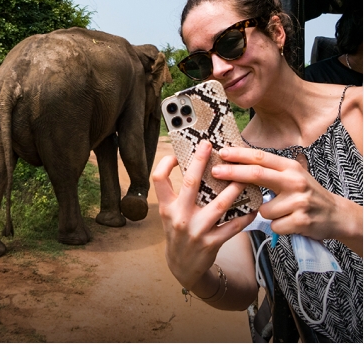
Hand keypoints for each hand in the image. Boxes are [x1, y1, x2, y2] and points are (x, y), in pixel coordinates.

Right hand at [152, 140, 256, 289]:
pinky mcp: (212, 243)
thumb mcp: (171, 215)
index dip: (166, 163)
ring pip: (219, 204)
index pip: (158, 179)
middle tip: (209, 144)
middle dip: (200, 161)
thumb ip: (178, 195)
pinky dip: (245, 215)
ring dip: (234, 188)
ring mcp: (196, 230)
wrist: (182, 267)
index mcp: (167, 207)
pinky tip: (254, 206)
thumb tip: (196, 166)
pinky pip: (233, 226)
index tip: (177, 153)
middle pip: (190, 183)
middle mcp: (179, 217)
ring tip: (244, 175)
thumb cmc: (178, 233)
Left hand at [212, 147, 359, 245]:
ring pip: (263, 209)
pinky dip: (277, 227)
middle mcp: (294, 180)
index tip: (222, 152)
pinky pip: (274, 226)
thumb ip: (269, 170)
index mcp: (290, 167)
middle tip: (215, 171)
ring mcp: (298, 201)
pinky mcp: (301, 221)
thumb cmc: (306, 193)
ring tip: (281, 212)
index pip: (260, 158)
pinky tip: (289, 222)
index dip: (239, 155)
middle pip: (257, 175)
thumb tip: (237, 163)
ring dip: (266, 214)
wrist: (335, 214)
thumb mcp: (292, 175)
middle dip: (233, 172)